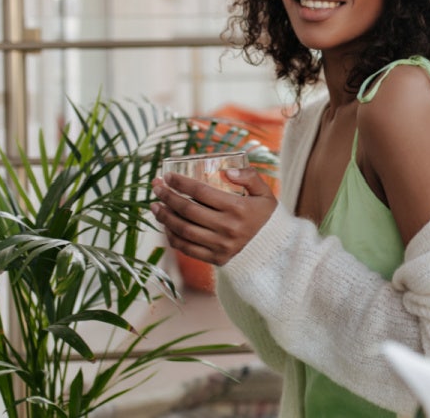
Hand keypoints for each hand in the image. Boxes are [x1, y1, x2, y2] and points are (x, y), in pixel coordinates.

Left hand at [150, 168, 277, 265]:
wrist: (275, 251)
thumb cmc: (266, 217)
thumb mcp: (265, 194)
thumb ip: (250, 177)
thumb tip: (227, 171)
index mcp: (238, 208)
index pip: (201, 192)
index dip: (181, 182)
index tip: (168, 176)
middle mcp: (227, 227)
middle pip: (188, 210)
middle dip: (167, 196)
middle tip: (156, 186)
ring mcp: (220, 245)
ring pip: (183, 230)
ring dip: (164, 216)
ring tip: (154, 205)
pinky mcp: (215, 258)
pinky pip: (187, 248)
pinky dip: (172, 237)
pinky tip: (166, 226)